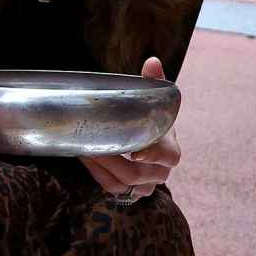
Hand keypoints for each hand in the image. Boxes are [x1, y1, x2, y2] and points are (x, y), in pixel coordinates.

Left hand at [80, 56, 180, 200]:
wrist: (148, 144)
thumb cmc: (151, 121)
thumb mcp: (155, 103)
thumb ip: (154, 83)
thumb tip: (152, 62)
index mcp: (170, 150)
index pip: (170, 157)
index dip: (155, 156)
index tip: (136, 151)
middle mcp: (160, 172)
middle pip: (137, 173)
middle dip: (112, 159)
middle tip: (92, 144)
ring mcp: (145, 186)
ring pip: (122, 183)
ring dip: (101, 166)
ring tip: (84, 148)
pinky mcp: (129, 193)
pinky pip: (111, 187)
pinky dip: (96, 173)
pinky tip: (85, 156)